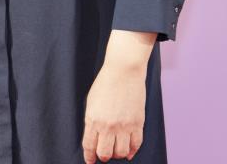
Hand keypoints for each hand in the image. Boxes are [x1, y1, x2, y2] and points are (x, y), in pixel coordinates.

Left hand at [82, 31, 154, 162]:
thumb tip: (94, 137)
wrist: (123, 72)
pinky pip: (136, 144)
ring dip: (117, 154)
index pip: (89, 145)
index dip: (89, 156)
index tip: (90, 161)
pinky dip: (132, 151)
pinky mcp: (137, 123)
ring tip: (116, 150)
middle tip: (104, 154)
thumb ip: (92, 121)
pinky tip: (128, 152)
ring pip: (121, 152)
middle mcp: (108, 125)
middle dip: (103, 156)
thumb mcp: (91, 103)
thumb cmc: (105, 84)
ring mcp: (124, 126)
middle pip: (105, 153)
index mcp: (93, 119)